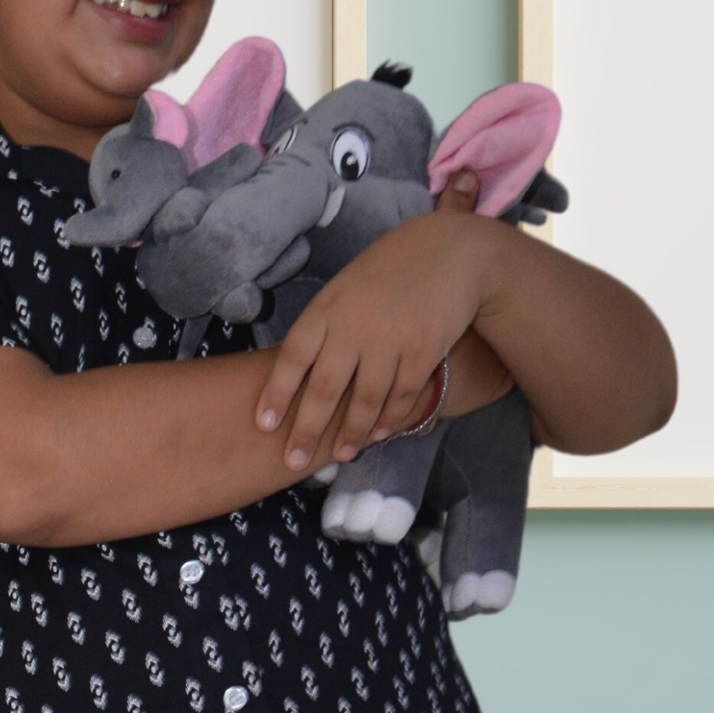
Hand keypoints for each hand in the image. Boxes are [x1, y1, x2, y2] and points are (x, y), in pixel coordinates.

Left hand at [254, 169, 507, 469]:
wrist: (449, 251)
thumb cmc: (388, 271)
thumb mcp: (345, 288)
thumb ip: (324, 326)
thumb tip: (299, 371)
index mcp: (328, 308)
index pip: (293, 356)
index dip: (277, 393)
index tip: (264, 424)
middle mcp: (354, 326)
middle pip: (325, 388)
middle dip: (307, 430)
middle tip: (293, 461)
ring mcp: (390, 340)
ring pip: (365, 400)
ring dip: (352, 432)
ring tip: (342, 454)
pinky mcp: (424, 351)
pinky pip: (401, 395)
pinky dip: (390, 418)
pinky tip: (380, 433)